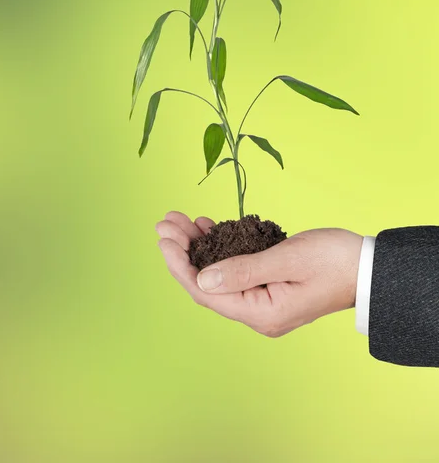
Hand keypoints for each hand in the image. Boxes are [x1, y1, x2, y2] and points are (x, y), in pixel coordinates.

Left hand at [156, 211, 362, 336]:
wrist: (369, 268)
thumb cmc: (335, 261)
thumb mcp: (287, 260)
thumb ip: (243, 270)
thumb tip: (200, 278)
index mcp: (261, 312)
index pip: (204, 291)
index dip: (179, 264)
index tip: (163, 238)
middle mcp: (257, 312)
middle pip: (206, 283)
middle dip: (183, 251)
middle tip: (165, 222)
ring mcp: (261, 301)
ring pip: (217, 274)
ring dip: (197, 247)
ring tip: (180, 221)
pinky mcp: (267, 287)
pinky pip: (234, 269)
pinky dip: (219, 247)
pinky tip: (207, 227)